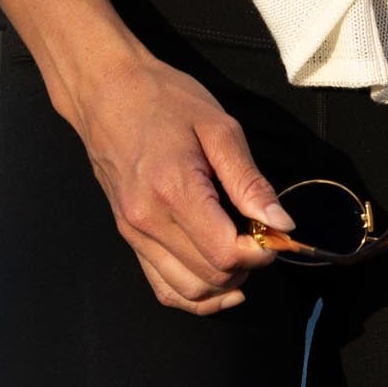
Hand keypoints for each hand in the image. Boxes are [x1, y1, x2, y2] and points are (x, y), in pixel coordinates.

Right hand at [66, 46, 298, 314]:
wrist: (106, 92)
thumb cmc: (164, 99)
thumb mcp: (218, 127)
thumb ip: (249, 180)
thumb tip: (281, 223)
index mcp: (174, 190)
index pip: (225, 253)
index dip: (260, 252)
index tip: (275, 232)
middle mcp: (148, 221)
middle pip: (209, 277)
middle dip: (246, 266)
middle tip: (262, 236)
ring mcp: (133, 234)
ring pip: (187, 291)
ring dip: (223, 285)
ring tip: (243, 256)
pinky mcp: (128, 237)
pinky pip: (162, 286)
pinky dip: (193, 295)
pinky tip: (217, 283)